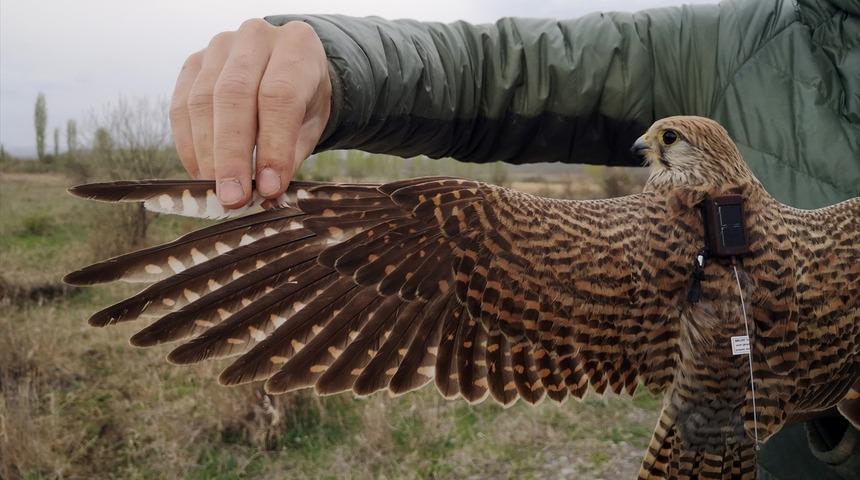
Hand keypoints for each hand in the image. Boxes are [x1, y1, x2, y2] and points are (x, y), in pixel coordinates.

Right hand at [170, 19, 330, 206]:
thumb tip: (265, 191)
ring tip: (217, 191)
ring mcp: (218, 46)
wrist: (288, 70)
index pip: (279, 96)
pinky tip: (201, 174)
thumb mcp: (311, 125)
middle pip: (234, 96)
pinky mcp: (192, 64)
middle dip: (231, 155)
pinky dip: (189, 146)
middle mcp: (255, 37)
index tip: (268, 187)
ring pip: (202, 101)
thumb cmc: (304, 101)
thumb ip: (290, 153)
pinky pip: (181, 107)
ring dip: (207, 155)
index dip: (272, 145)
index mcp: (297, 46)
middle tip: (233, 197)